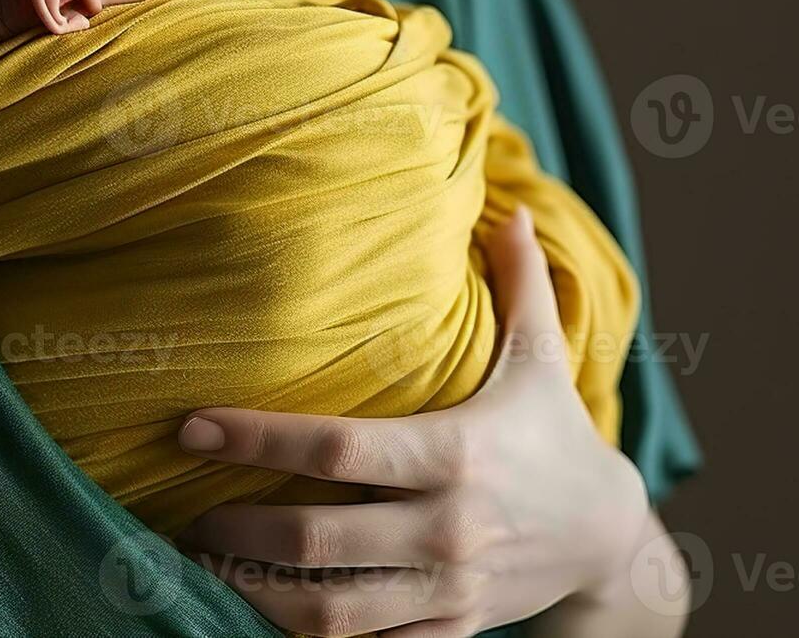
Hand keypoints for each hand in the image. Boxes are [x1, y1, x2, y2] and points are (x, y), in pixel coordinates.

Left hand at [172, 207, 654, 637]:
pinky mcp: (450, 629)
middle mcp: (447, 527)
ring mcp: (447, 586)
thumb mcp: (541, 359)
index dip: (256, 438)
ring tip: (206, 564)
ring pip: (332, 609)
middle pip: (316, 538)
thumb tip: (512, 204)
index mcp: (455, 453)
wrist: (610, 540)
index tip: (192, 425)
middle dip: (237, 529)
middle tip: (187, 509)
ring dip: (256, 592)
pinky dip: (312, 633)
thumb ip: (520, 284)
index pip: (336, 448)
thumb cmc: (556, 435)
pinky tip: (263, 606)